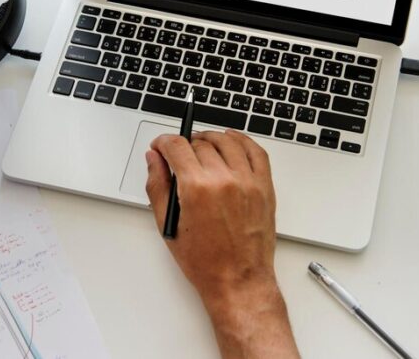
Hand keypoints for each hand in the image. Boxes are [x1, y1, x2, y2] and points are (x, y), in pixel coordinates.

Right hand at [145, 130, 298, 358]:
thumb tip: (154, 160)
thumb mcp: (170, 225)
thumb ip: (157, 186)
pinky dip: (242, 141)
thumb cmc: (206, 262)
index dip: (163, 141)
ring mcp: (247, 181)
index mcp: (197, 188)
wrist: (238, 281)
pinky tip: (232, 142)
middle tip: (179, 156)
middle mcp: (223, 179)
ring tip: (202, 146)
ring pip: (227, 141)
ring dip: (211, 139)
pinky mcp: (264, 187)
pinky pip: (256, 151)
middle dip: (184, 145)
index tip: (160, 146)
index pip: (176, 146)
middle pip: (200, 142)